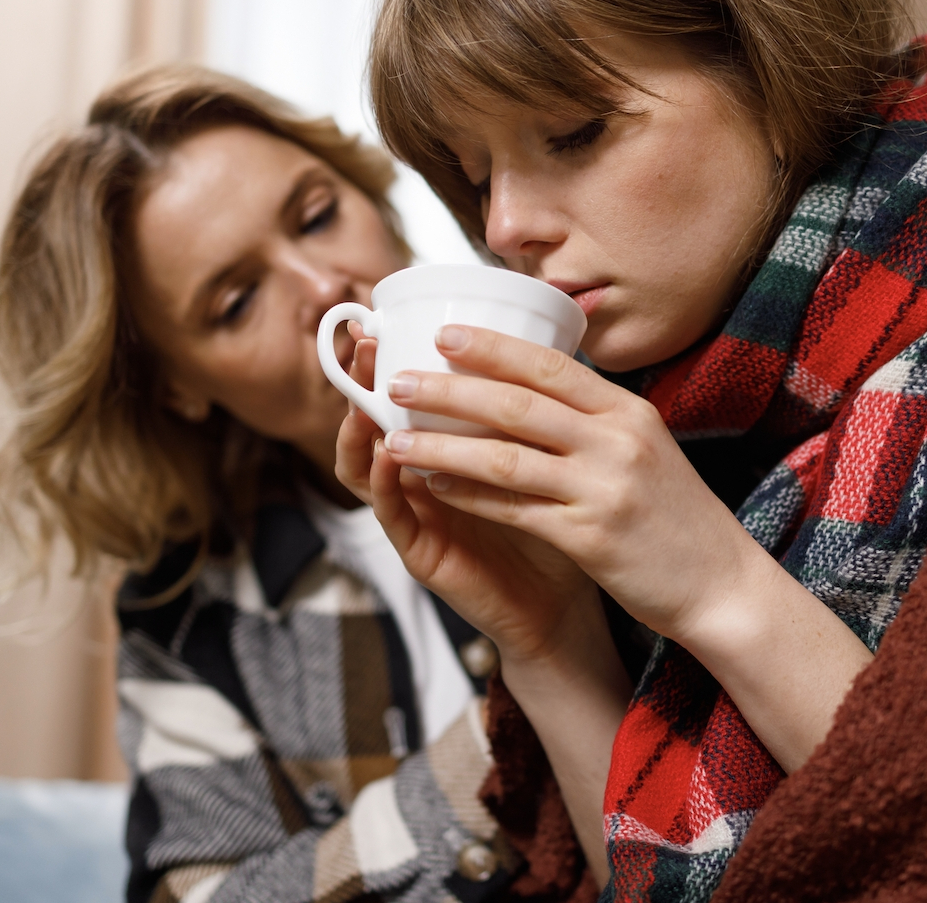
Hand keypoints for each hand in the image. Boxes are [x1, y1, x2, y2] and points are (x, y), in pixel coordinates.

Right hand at [333, 336, 602, 665]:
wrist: (568, 606)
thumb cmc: (560, 526)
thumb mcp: (543, 457)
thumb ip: (528, 413)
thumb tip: (539, 341)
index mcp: (447, 453)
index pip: (407, 400)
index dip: (389, 361)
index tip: (382, 320)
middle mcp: (423, 480)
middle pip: (374, 426)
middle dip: (362, 383)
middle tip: (363, 347)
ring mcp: (418, 518)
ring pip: (368, 471)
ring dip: (358, 433)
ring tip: (362, 400)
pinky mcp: (424, 557)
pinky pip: (394, 519)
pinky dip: (386, 487)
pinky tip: (391, 459)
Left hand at [377, 325, 872, 771]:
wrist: (722, 585)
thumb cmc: (676, 516)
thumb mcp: (646, 448)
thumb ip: (596, 418)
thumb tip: (534, 384)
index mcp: (630, 412)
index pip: (552, 367)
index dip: (494, 348)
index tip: (444, 335)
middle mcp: (618, 442)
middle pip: (518, 404)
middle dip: (449, 390)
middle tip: (397, 381)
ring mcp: (604, 490)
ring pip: (505, 458)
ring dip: (442, 444)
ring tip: (394, 436)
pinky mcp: (590, 538)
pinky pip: (513, 510)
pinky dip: (468, 495)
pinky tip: (432, 485)